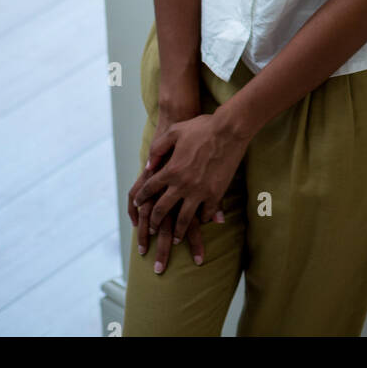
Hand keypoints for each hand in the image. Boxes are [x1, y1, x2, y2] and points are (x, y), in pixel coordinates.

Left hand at [128, 95, 203, 274]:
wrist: (228, 131)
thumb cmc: (201, 128)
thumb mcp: (174, 132)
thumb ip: (158, 149)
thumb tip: (148, 166)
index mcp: (171, 170)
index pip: (150, 189)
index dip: (141, 198)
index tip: (138, 205)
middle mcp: (182, 184)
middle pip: (162, 209)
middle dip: (154, 222)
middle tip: (152, 230)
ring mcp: (199, 191)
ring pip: (183, 219)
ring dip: (177, 231)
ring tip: (175, 239)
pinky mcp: (215, 194)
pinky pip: (206, 213)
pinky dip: (202, 220)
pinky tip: (200, 223)